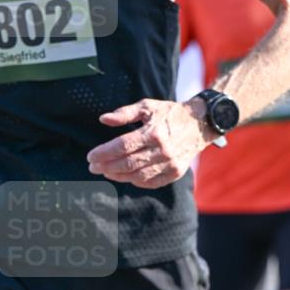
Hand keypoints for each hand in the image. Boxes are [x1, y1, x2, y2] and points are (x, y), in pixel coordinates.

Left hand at [86, 98, 207, 188]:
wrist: (199, 124)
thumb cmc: (169, 113)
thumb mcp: (147, 106)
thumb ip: (124, 113)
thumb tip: (103, 119)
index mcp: (154, 132)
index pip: (123, 146)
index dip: (104, 153)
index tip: (90, 156)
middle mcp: (163, 150)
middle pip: (128, 163)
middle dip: (106, 166)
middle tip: (92, 167)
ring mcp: (171, 163)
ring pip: (138, 176)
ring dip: (118, 176)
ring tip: (106, 172)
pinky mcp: (176, 172)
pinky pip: (152, 182)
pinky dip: (136, 182)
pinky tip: (125, 177)